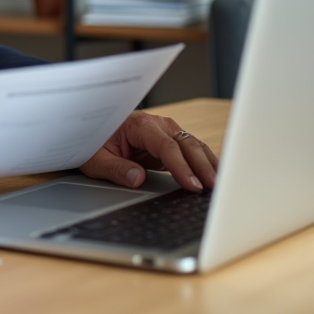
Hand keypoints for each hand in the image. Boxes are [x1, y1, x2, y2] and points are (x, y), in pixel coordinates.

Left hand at [81, 111, 217, 191]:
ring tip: (220, 185)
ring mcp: (166, 132)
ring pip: (194, 146)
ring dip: (208, 164)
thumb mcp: (95, 159)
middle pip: (186, 144)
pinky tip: (214, 176)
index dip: (181, 167)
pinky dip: (204, 163)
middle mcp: (157, 125)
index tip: (192, 184)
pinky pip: (190, 152)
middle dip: (202, 166)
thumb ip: (115, 168)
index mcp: (139, 125)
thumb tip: (136, 178)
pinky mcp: (170, 142)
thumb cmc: (93, 143)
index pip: (166, 146)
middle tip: (213, 188)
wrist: (93, 131)